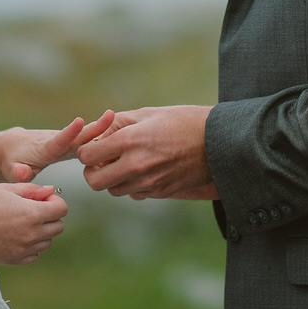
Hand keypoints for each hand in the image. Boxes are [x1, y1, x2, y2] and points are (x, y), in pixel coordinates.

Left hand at [0, 111, 115, 183]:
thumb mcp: (12, 169)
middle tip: (112, 115)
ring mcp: (69, 142)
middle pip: (81, 135)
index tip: (79, 121)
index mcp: (46, 147)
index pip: (59, 140)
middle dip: (95, 126)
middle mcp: (60, 141)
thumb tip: (22, 173)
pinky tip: (124, 140)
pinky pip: (92, 141)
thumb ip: (18, 172)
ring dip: (105, 131)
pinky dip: (106, 139)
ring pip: (90, 137)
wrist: (15, 147)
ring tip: (128, 125)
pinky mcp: (75, 145)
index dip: (69, 132)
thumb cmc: (12, 160)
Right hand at [0, 182, 67, 264]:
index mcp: (32, 214)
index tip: (41, 198)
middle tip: (32, 209)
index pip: (62, 209)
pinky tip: (18, 236)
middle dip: (50, 216)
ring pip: (47, 242)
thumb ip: (33, 190)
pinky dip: (32, 247)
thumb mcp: (7, 189)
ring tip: (22, 222)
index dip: (54, 200)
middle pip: (58, 227)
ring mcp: (23, 250)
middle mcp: (31, 235)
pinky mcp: (13, 260)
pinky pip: (34, 256)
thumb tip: (51, 191)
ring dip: (42, 232)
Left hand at [77, 105, 217, 199]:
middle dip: (94, 171)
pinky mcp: (161, 192)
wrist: (219, 142)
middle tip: (104, 160)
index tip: (97, 145)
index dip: (88, 150)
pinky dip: (133, 184)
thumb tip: (95, 133)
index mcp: (130, 140)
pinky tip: (145, 169)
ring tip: (126, 163)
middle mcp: (136, 165)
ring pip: (113, 190)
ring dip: (114, 179)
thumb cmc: (183, 122)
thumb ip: (117, 124)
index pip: (87, 156)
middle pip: (94, 182)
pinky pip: (135, 194)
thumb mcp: (149, 114)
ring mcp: (149, 182)